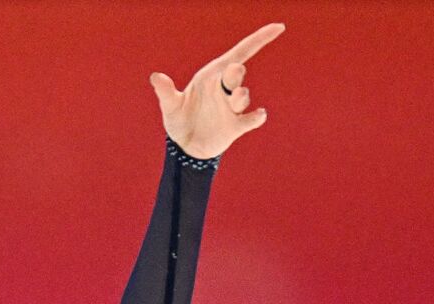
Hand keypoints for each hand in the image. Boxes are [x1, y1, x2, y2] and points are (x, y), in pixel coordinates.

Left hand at [149, 22, 284, 159]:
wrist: (185, 147)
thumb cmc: (180, 120)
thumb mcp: (171, 106)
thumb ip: (165, 92)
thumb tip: (155, 77)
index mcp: (212, 77)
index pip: (239, 53)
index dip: (259, 39)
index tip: (278, 27)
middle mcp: (225, 89)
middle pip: (237, 74)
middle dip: (236, 72)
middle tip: (234, 70)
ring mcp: (232, 107)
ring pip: (242, 96)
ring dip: (240, 96)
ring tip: (237, 95)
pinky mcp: (237, 126)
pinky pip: (252, 119)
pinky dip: (257, 116)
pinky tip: (259, 114)